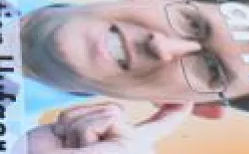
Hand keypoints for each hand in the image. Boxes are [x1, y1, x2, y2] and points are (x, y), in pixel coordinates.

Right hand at [22, 103, 190, 152]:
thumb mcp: (126, 149)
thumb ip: (137, 133)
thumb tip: (123, 117)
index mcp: (136, 149)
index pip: (161, 125)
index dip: (173, 111)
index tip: (186, 99)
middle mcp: (117, 141)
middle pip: (118, 110)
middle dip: (104, 124)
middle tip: (89, 150)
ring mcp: (93, 134)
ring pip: (97, 108)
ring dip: (84, 127)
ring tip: (75, 149)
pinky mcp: (69, 129)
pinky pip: (74, 112)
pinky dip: (69, 124)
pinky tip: (62, 142)